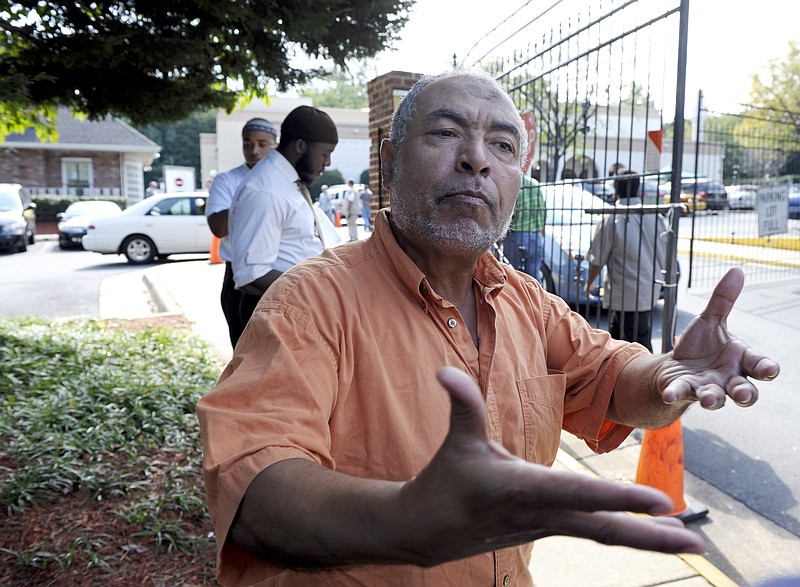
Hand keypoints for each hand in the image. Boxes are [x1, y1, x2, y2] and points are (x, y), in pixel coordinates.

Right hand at [397, 367, 704, 565]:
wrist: (428, 531)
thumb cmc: (444, 483)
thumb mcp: (456, 443)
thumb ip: (462, 405)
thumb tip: (444, 371)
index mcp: (524, 490)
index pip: (579, 493)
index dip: (619, 497)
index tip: (661, 502)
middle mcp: (542, 514)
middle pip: (604, 528)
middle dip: (651, 537)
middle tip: (698, 545)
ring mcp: (548, 526)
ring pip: (604, 534)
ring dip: (647, 539)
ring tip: (690, 542)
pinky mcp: (548, 528)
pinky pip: (593, 532)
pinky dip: (624, 532)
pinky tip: (648, 532)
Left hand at [659, 267, 778, 408]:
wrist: (676, 365)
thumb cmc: (701, 347)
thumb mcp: (711, 321)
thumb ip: (723, 300)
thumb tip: (736, 269)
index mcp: (740, 360)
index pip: (758, 365)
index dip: (766, 368)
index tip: (769, 370)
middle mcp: (728, 378)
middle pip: (744, 390)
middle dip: (744, 393)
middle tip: (741, 393)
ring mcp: (707, 387)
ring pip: (716, 397)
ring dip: (713, 398)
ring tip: (709, 399)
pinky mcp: (684, 390)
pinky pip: (681, 394)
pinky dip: (675, 394)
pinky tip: (669, 394)